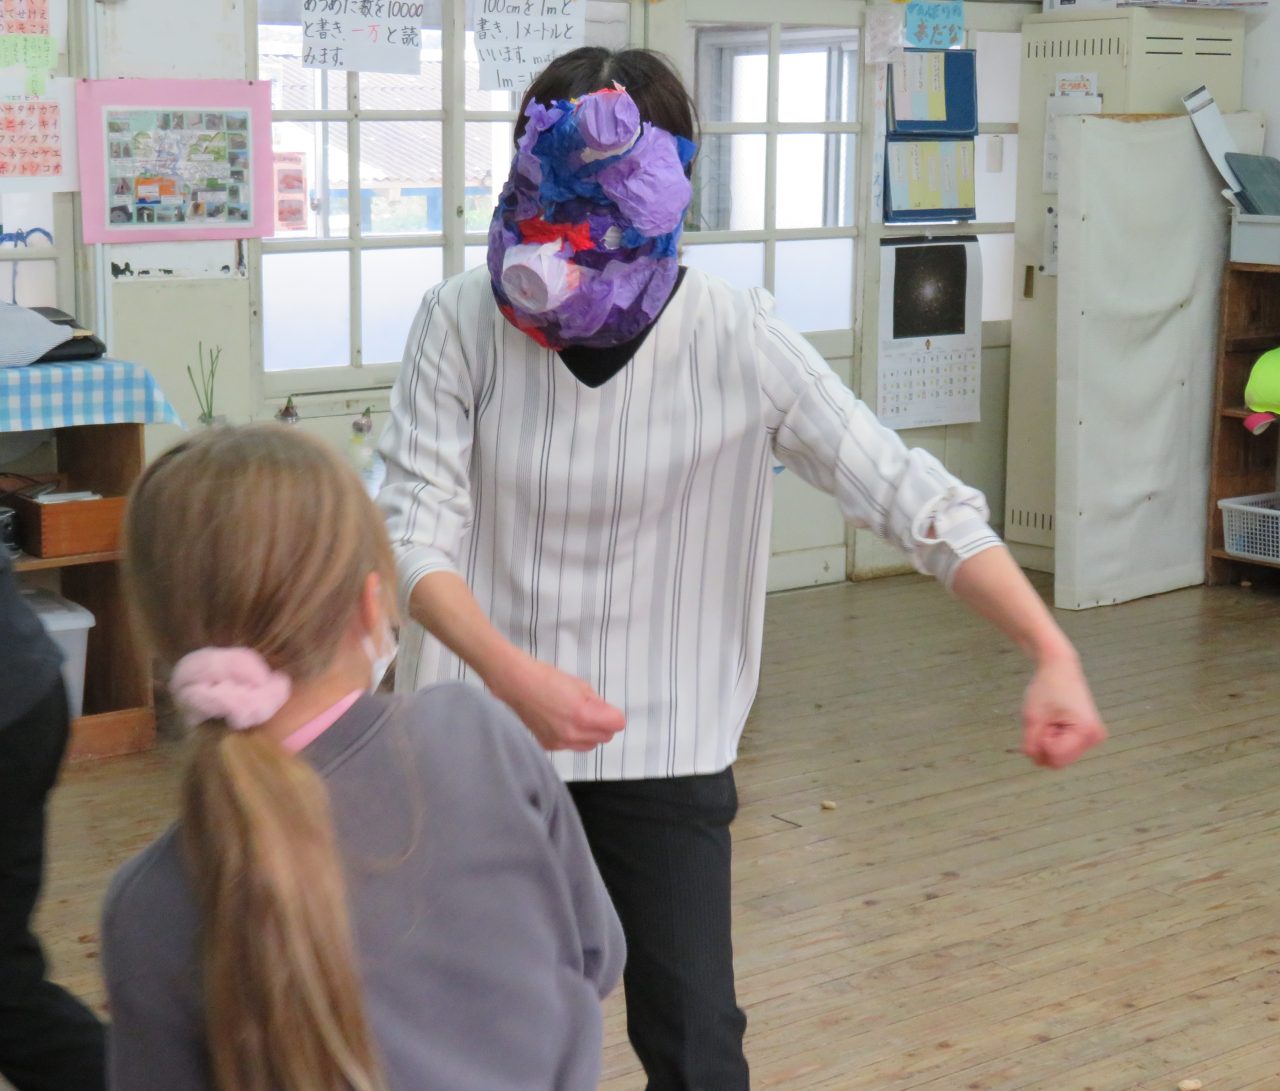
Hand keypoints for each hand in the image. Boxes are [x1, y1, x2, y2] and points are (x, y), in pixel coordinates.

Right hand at [490, 653, 625, 752]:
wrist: (517, 685)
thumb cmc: (547, 679)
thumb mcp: (581, 685)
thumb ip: (598, 703)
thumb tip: (607, 714)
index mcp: (583, 715)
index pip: (617, 724)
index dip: (614, 715)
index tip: (607, 709)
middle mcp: (572, 734)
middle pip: (606, 737)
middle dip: (604, 725)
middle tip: (592, 710)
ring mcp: (560, 743)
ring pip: (590, 745)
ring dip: (590, 733)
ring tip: (578, 717)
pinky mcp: (550, 746)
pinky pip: (572, 746)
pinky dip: (574, 737)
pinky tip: (562, 722)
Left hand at [1021, 654, 1106, 768]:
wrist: (1060, 667)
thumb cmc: (1046, 688)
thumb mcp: (1032, 717)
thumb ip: (1031, 744)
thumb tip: (1037, 761)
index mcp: (1085, 732)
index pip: (1055, 760)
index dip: (1041, 744)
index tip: (1044, 721)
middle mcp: (1095, 737)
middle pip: (1058, 761)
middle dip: (1045, 744)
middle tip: (1046, 720)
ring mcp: (1093, 737)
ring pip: (1061, 756)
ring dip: (1049, 741)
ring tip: (1052, 718)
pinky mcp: (1088, 735)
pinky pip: (1065, 749)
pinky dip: (1055, 738)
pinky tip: (1057, 720)